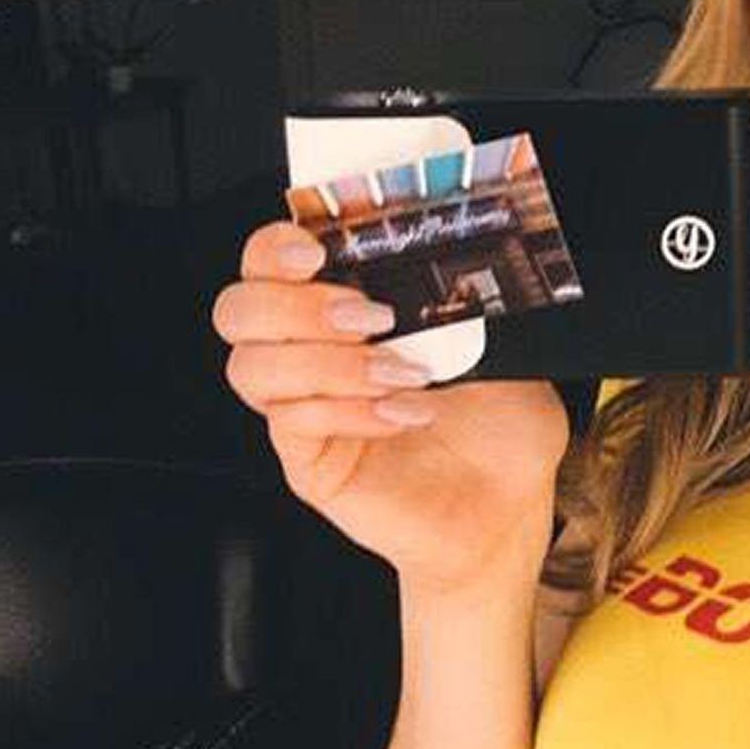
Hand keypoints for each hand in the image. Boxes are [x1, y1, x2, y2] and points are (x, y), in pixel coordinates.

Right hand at [212, 221, 573, 595]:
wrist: (511, 501)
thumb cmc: (499, 422)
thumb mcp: (493, 340)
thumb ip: (458, 297)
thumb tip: (455, 259)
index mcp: (345, 309)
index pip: (269, 262)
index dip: (274, 247)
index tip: (318, 249)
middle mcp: (311, 354)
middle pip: (238, 310)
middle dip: (295, 304)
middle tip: (370, 318)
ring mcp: (303, 409)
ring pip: (251, 367)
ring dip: (328, 362)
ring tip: (400, 373)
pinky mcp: (309, 463)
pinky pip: (291, 423)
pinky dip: (347, 411)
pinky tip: (400, 414)